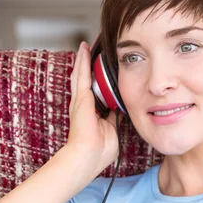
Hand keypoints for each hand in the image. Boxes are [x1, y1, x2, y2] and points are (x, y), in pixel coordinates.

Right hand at [66, 41, 120, 177]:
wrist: (89, 156)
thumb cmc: (100, 150)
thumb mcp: (113, 129)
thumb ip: (116, 117)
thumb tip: (122, 107)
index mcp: (92, 114)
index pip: (97, 93)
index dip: (100, 83)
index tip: (105, 72)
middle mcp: (84, 105)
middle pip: (86, 81)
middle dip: (89, 67)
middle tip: (92, 51)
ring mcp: (80, 100)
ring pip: (81, 75)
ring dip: (84, 60)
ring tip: (86, 46)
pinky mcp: (80, 97)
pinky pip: (82, 75)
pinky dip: (83, 61)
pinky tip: (84, 49)